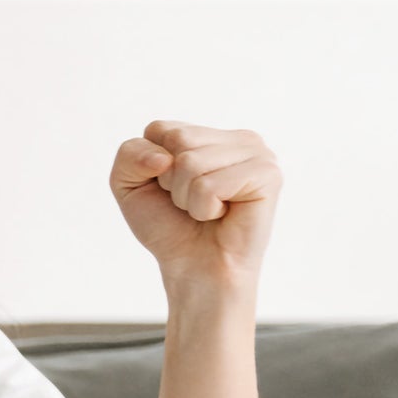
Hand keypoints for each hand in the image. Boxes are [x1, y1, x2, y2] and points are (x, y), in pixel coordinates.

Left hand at [111, 121, 281, 290]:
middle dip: (171, 182)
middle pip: (177, 140)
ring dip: (187, 198)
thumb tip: (163, 157)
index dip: (151, 167)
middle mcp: (237, 137)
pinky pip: (210, 185)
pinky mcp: (267, 174)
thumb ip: (130, 154)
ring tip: (207, 211)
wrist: (195, 268)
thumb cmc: (168, 226)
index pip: (159, 129)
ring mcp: (257, 153)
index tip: (170, 190)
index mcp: (209, 134)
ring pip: (192, 163)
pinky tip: (222, 215)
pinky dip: (204, 208)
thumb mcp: (130, 184)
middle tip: (190, 203)